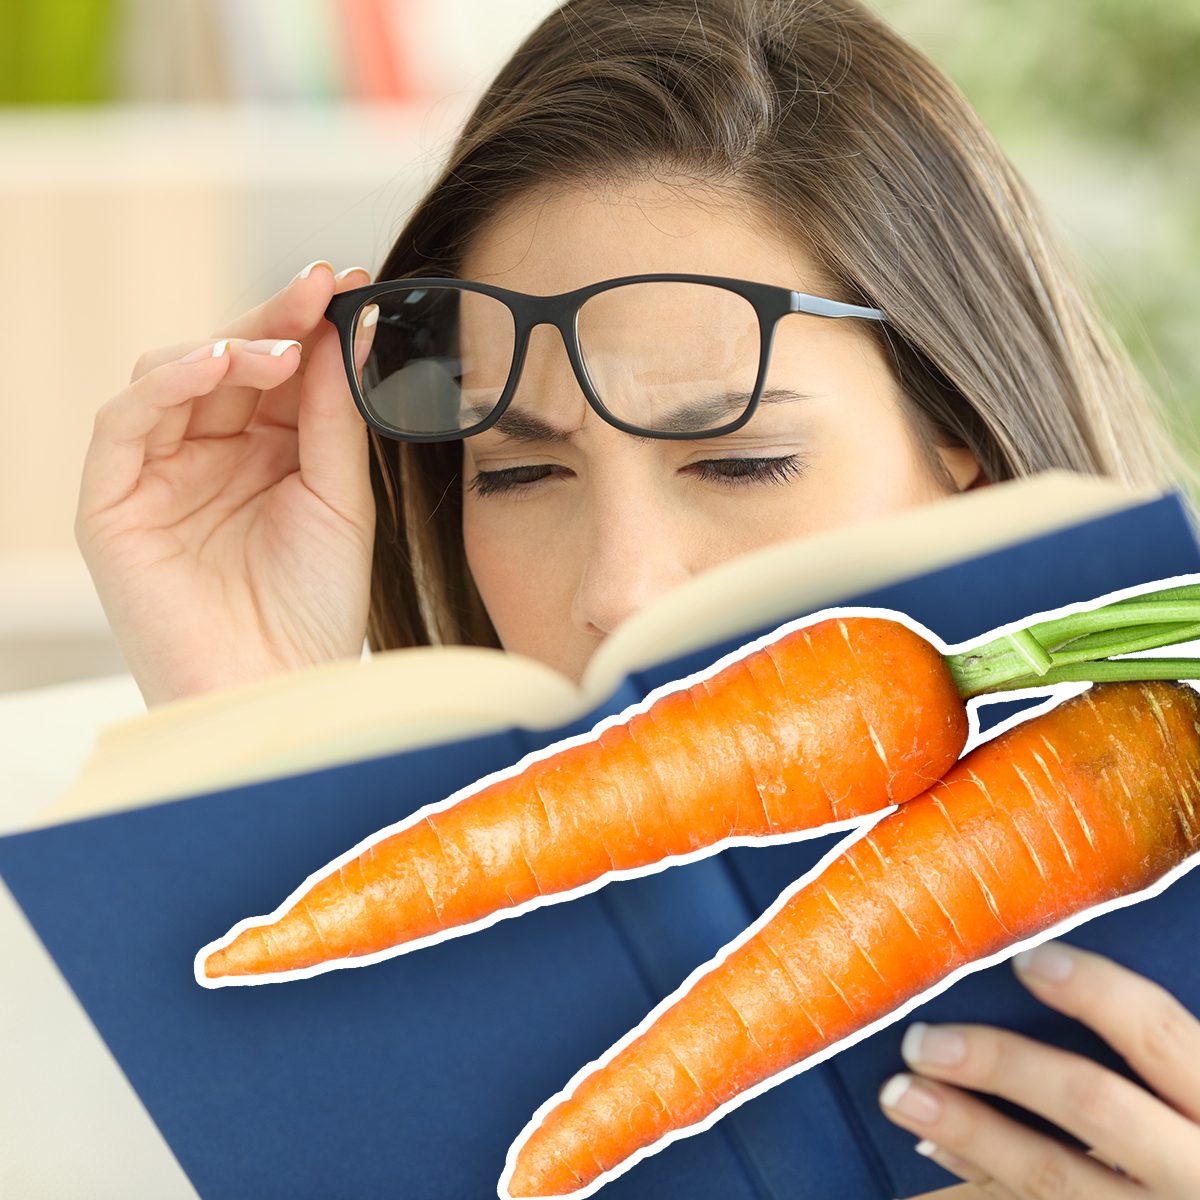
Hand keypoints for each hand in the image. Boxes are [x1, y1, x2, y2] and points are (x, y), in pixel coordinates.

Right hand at [76, 260, 379, 706]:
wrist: (282, 693)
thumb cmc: (316, 610)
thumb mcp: (341, 498)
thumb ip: (335, 415)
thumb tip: (342, 327)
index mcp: (265, 456)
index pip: (277, 372)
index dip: (307, 326)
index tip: (348, 284)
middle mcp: (207, 458)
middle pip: (225, 363)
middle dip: (272, 321)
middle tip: (317, 287)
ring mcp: (157, 477)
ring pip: (171, 378)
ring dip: (226, 347)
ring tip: (282, 344)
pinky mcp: (111, 504)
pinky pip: (123, 422)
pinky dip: (166, 383)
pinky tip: (219, 365)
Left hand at [877, 939, 1199, 1197]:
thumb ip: (1163, 1056)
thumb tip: (1042, 975)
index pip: (1161, 1034)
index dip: (1097, 992)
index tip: (1026, 958)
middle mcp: (1196, 1169)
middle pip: (1093, 1102)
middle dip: (1002, 1064)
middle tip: (923, 1040)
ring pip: (1053, 1177)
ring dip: (969, 1131)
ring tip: (899, 1096)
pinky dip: (977, 1183)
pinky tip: (930, 1155)